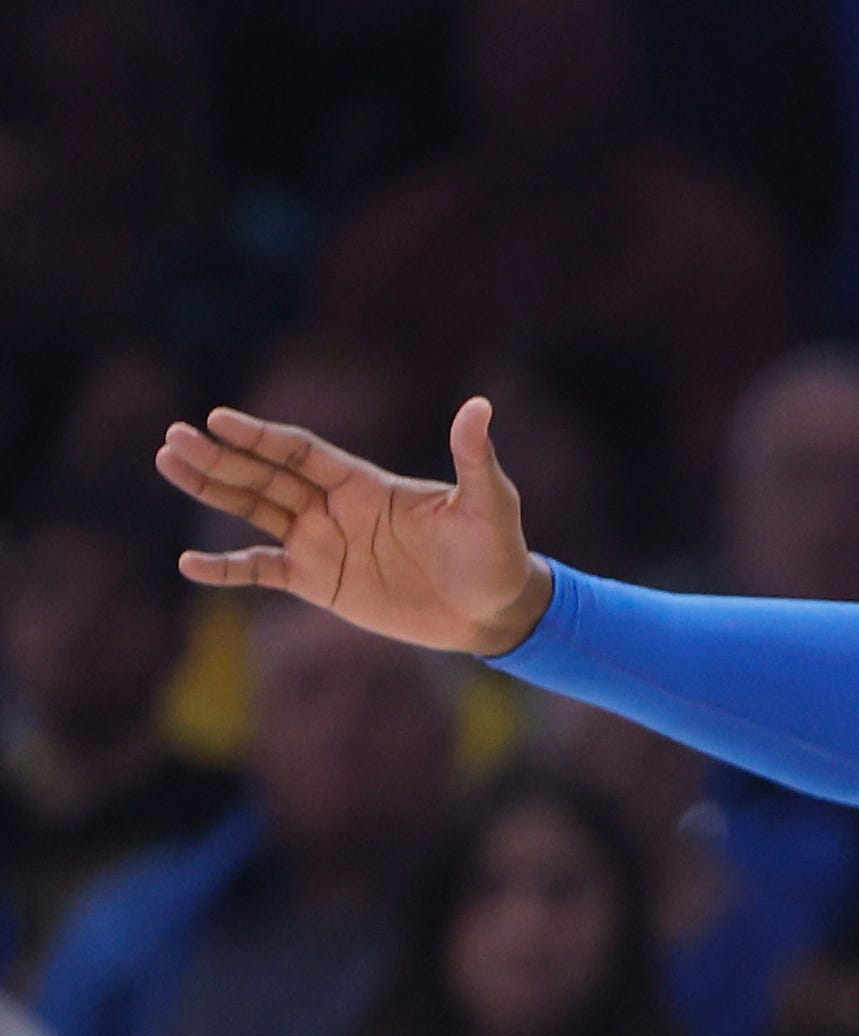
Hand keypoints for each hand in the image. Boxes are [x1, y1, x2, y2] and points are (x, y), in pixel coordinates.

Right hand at [156, 394, 551, 656]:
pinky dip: (227, 569)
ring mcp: (322, 542)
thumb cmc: (496, 553)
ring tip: (167, 462)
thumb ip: (473, 458)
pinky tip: (188, 563)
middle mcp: (333, 506)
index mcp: (363, 482)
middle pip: (264, 475)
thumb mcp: (489, 504)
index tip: (218, 418)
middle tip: (173, 437)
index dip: (260, 436)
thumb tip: (479, 406)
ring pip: (253, 510)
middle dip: (220, 458)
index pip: (300, 450)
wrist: (496, 611)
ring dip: (211, 489)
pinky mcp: (319, 582)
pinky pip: (262, 572)